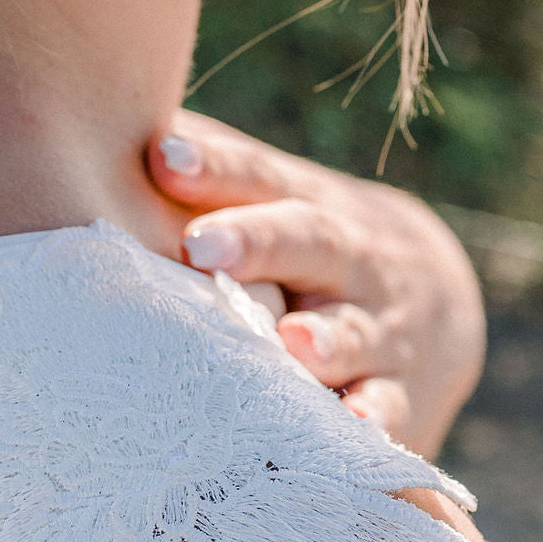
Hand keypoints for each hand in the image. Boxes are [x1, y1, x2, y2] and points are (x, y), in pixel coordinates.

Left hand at [146, 109, 485, 460]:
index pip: (258, 178)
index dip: (213, 167)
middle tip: (199, 247)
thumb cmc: (306, 240)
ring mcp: (380, 324)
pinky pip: (391, 406)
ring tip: (290, 344)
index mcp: (303, 205)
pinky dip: (374, 417)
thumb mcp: (274, 197)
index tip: (162, 157)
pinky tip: (355, 423)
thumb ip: (207, 168)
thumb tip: (106, 117)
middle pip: (308, 241)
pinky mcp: (404, 391)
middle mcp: (348, 258)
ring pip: (353, 328)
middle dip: (258, 242)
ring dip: (324, 339)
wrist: (436, 296)